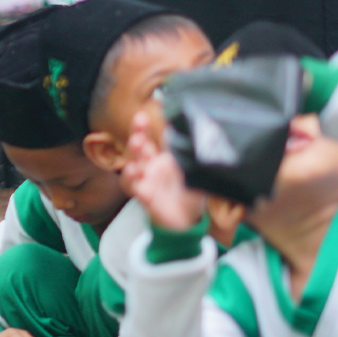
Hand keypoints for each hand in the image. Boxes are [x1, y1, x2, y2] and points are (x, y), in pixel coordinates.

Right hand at [122, 110, 206, 229]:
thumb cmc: (190, 193)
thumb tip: (206, 138)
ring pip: (131, 167)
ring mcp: (146, 182)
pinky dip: (133, 181)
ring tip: (137, 149)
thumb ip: (196, 156)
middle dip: (137, 136)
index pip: (148, 140)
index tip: (142, 116)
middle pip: (137, 149)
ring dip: (132, 157)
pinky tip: (137, 175)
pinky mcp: (145, 197)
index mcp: (160, 159)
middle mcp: (150, 168)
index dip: (142, 128)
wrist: (188, 220)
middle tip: (140, 128)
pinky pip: (134, 188)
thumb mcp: (196, 171)